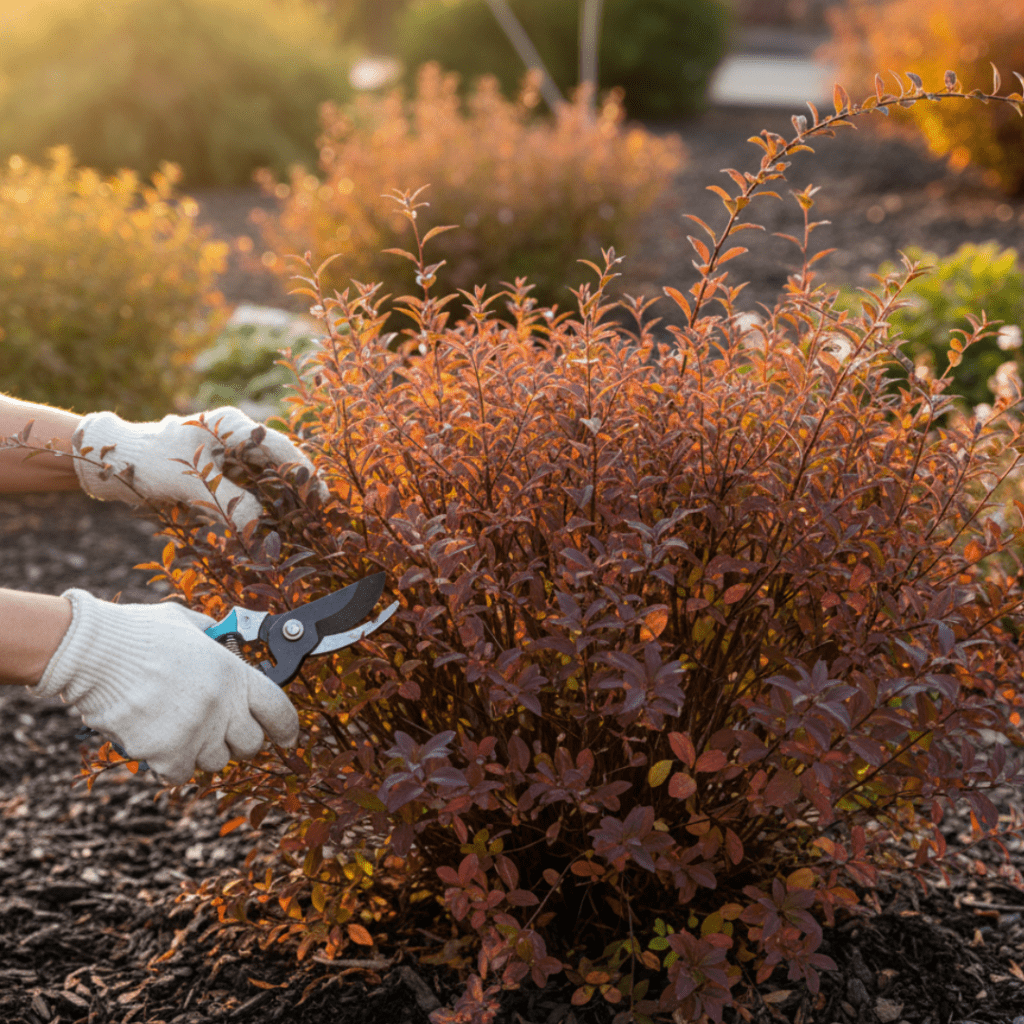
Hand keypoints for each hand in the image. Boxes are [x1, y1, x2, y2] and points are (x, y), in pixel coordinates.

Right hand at [30, 589, 300, 785]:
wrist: (92, 653)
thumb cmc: (137, 634)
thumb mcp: (188, 623)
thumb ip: (214, 634)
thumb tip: (225, 636)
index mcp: (234, 673)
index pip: (280, 712)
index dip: (287, 728)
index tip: (287, 738)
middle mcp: (222, 707)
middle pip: (250, 745)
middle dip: (238, 739)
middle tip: (218, 728)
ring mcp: (195, 733)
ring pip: (215, 762)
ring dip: (202, 750)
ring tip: (178, 725)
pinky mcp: (164, 754)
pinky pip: (179, 774)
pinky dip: (170, 763)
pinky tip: (156, 739)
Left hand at [71, 406, 328, 532]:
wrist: (108, 463)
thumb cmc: (147, 461)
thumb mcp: (190, 482)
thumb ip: (229, 502)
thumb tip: (260, 525)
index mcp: (232, 426)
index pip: (282, 448)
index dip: (305, 474)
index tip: (322, 499)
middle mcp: (236, 436)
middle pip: (279, 464)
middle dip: (298, 490)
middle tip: (318, 517)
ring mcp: (228, 454)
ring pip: (266, 479)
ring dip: (280, 502)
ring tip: (300, 526)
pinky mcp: (219, 472)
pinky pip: (247, 489)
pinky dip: (258, 507)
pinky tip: (269, 526)